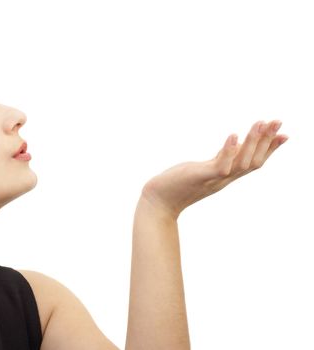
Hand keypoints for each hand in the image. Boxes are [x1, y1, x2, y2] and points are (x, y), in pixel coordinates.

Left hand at [140, 120, 287, 219]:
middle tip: (278, 121)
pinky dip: (228, 151)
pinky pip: (219, 166)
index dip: (269, 150)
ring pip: (241, 163)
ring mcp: (213, 179)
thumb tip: (237, 143)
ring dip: (252, 143)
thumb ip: (220, 159)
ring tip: (260, 123)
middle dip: (267, 142)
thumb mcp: (203, 169)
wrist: (158, 203)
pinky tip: (233, 135)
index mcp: (225, 176)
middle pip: (253, 162)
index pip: (253, 162)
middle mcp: (223, 179)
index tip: (285, 135)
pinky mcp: (200, 177)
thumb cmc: (176, 185)